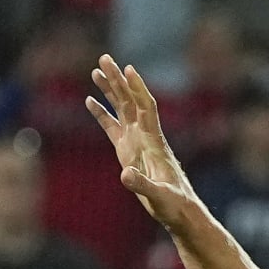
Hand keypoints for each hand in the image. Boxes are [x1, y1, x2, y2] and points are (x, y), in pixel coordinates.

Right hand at [87, 55, 199, 230]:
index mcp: (154, 142)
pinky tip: (89, 101)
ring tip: (95, 71)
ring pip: (122, 109)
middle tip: (104, 58)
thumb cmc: (174, 203)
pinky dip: (102, 113)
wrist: (178, 210)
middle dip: (118, 80)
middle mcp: (145, 136)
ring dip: (110, 90)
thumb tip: (124, 175)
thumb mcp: (159, 196)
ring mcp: (136, 142)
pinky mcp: (128, 151)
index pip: (146, 107)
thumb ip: (142, 185)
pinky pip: (112, 127)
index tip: (128, 70)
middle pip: (131, 101)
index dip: (138, 89)